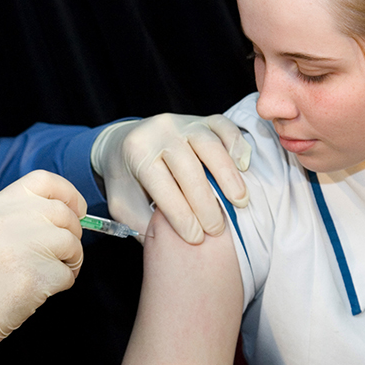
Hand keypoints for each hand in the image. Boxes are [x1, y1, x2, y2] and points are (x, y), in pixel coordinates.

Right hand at [0, 170, 85, 364]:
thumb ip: (17, 217)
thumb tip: (64, 213)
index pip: (42, 181)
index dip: (68, 193)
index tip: (76, 210)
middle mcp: (4, 222)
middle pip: (62, 213)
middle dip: (73, 233)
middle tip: (65, 252)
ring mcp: (19, 248)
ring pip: (70, 242)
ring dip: (71, 260)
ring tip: (52, 272)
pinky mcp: (32, 278)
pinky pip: (67, 274)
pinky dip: (62, 283)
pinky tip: (41, 290)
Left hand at [91, 114, 250, 244]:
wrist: (123, 143)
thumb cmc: (126, 179)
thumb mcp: (121, 204)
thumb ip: (141, 222)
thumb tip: (168, 245)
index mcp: (136, 151)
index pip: (161, 184)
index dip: (180, 213)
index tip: (195, 238)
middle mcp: (159, 131)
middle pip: (188, 166)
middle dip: (205, 202)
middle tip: (217, 229)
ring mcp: (183, 122)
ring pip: (209, 144)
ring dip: (228, 176)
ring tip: (239, 203)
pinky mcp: (203, 119)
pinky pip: (224, 126)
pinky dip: (237, 145)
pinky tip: (243, 167)